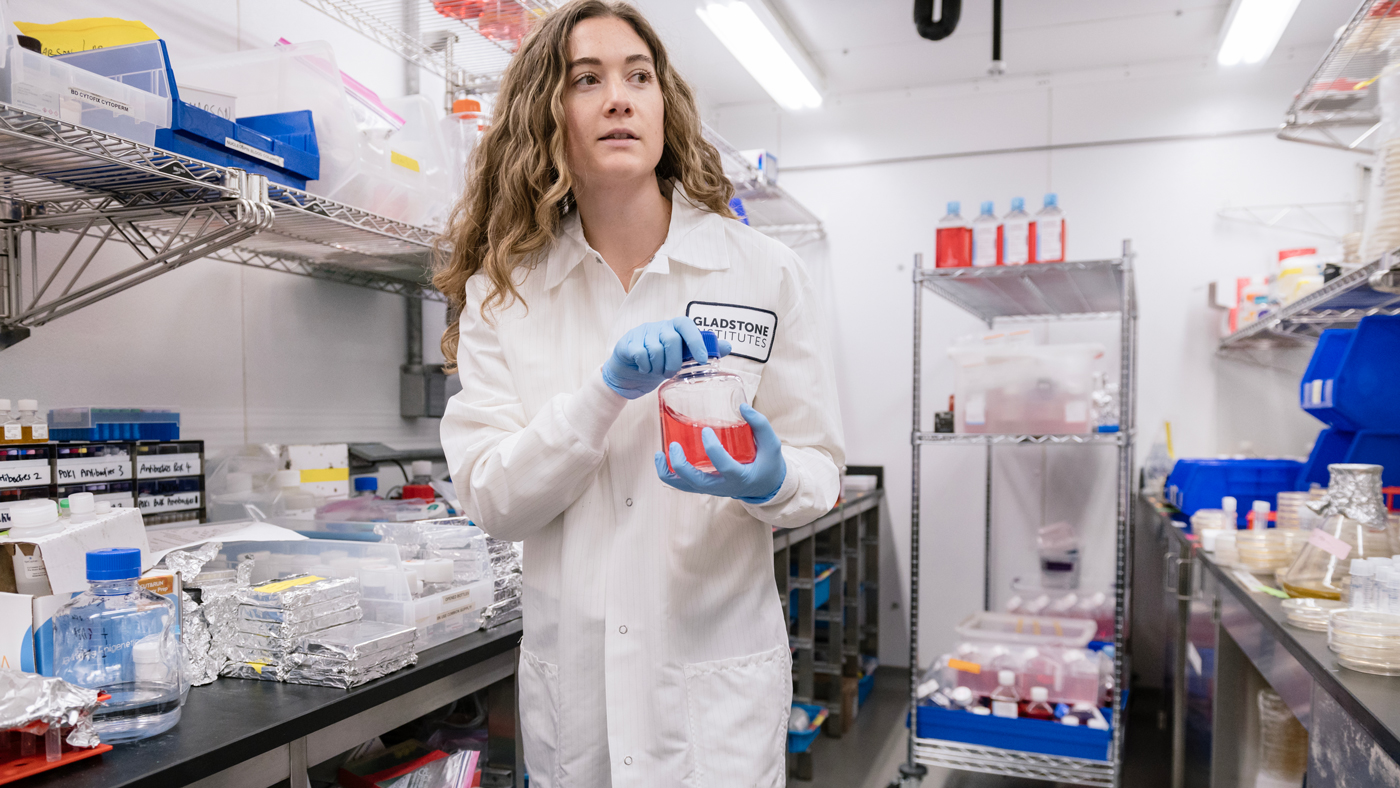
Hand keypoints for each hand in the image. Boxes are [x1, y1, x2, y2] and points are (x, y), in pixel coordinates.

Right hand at [601, 317, 730, 398]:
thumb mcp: (682, 359)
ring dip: (658, 367)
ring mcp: (641, 333)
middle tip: (670, 373)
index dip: (696, 340)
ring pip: (655, 348)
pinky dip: (645, 366)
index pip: (686, 324)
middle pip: (671, 339)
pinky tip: (644, 369)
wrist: (630, 375)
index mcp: (673, 327)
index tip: (702, 360)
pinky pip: (639, 353)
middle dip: (674, 362)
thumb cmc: (659, 364)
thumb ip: (702, 351)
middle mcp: (657, 327)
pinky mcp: (627, 343)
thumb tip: (727, 346)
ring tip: (657, 372)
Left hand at [654, 404, 785, 502]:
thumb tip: (742, 406)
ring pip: (684, 487)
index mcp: (740, 477)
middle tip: (675, 445)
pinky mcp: (704, 486)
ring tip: (660, 454)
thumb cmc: (767, 463)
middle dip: (681, 465)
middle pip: (695, 482)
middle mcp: (722, 486)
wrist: (765, 485)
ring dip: (668, 473)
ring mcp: (711, 488)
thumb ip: (760, 424)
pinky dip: (669, 474)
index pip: (724, 466)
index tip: (706, 430)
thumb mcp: (771, 445)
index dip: (713, 449)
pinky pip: (682, 485)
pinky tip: (663, 458)